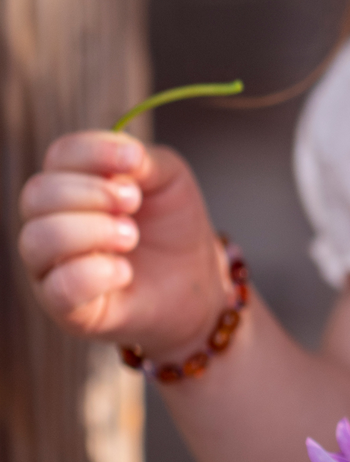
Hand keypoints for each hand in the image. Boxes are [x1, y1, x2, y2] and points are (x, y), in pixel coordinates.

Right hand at [18, 130, 230, 358]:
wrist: (199, 284)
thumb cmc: (176, 229)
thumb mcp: (170, 182)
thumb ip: (144, 161)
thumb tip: (124, 153)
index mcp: (72, 185)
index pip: (59, 157)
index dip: (93, 152)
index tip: (134, 161)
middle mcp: (51, 222)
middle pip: (37, 194)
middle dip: (91, 193)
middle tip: (133, 204)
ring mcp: (53, 267)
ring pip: (37, 239)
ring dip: (90, 231)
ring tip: (131, 236)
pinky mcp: (68, 309)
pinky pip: (58, 288)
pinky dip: (93, 274)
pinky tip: (125, 272)